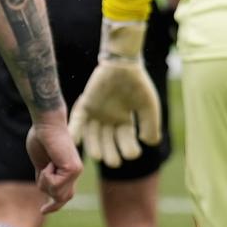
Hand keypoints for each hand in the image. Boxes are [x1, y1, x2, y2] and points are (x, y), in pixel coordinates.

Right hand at [25, 114, 80, 213]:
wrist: (46, 123)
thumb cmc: (41, 138)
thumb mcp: (41, 163)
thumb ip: (45, 177)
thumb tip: (44, 192)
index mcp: (68, 172)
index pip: (65, 195)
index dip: (54, 206)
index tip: (42, 211)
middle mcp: (75, 173)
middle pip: (61, 198)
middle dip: (47, 188)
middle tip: (44, 169)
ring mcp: (76, 172)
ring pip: (56, 193)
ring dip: (45, 181)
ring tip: (47, 163)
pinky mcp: (73, 170)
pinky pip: (55, 184)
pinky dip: (47, 175)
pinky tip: (51, 161)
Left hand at [69, 19, 163, 168]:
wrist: (123, 65)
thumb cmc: (138, 85)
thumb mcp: (148, 106)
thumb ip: (151, 125)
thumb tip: (150, 143)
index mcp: (124, 123)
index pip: (126, 142)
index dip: (129, 150)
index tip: (133, 153)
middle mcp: (108, 121)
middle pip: (107, 143)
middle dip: (110, 154)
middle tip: (113, 161)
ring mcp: (95, 114)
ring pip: (93, 136)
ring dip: (94, 147)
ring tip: (98, 156)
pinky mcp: (84, 105)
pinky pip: (77, 121)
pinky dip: (75, 131)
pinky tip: (75, 142)